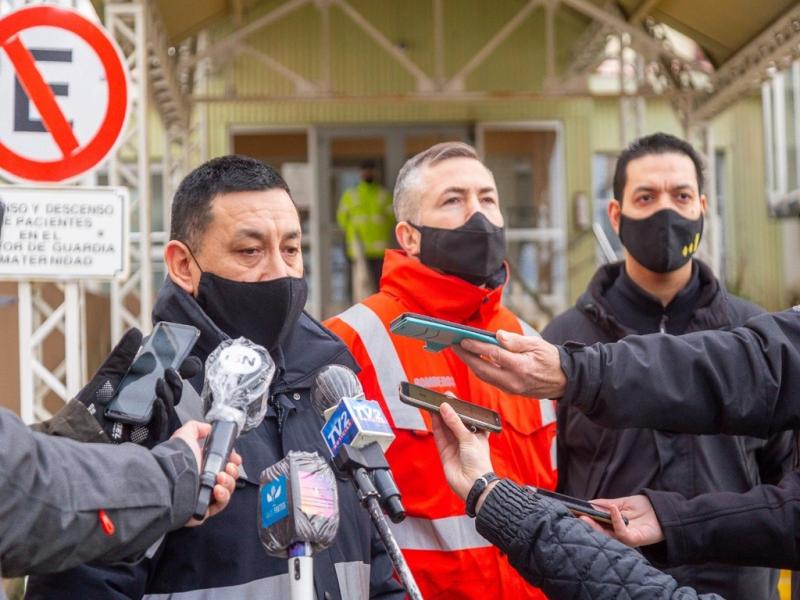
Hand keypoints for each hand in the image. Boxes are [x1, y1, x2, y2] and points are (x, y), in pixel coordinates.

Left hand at [74, 327, 201, 447]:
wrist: (70, 434)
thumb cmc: (87, 408)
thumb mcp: (106, 378)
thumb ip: (122, 357)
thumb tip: (137, 332)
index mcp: (143, 393)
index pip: (170, 381)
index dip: (183, 371)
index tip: (188, 361)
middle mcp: (148, 409)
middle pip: (173, 395)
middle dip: (178, 382)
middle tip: (174, 369)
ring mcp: (147, 426)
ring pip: (169, 409)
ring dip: (170, 394)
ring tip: (162, 380)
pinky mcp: (143, 441)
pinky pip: (159, 428)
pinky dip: (161, 413)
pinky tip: (157, 401)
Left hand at [171, 420, 241, 526]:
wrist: (170, 482)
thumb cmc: (178, 461)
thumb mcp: (185, 436)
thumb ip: (196, 428)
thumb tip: (208, 428)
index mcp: (202, 465)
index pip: (224, 464)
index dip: (232, 461)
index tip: (234, 458)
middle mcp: (203, 481)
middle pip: (229, 478)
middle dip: (232, 471)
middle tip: (227, 467)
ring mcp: (204, 495)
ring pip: (227, 491)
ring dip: (229, 483)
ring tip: (220, 478)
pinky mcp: (204, 509)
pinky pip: (220, 504)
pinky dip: (223, 496)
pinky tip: (217, 489)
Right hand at [431, 402, 493, 500]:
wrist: (473, 484)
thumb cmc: (480, 463)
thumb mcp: (469, 438)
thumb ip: (455, 422)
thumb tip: (446, 408)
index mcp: (477, 433)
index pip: (467, 416)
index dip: (459, 407)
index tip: (451, 397)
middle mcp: (465, 438)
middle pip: (454, 420)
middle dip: (447, 409)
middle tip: (440, 397)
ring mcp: (454, 444)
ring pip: (445, 426)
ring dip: (439, 415)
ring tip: (434, 403)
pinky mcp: (445, 451)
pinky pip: (439, 435)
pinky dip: (435, 424)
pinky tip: (433, 414)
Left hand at [453, 330, 565, 398]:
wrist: (565, 380)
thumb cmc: (552, 359)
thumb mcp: (537, 344)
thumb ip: (516, 341)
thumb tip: (498, 336)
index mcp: (521, 367)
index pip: (493, 355)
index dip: (476, 347)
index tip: (463, 340)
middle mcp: (514, 381)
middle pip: (483, 370)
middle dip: (466, 357)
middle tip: (454, 345)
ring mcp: (511, 388)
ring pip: (485, 377)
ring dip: (471, 364)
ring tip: (461, 350)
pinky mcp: (510, 391)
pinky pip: (491, 380)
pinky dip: (480, 370)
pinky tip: (474, 360)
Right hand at [579, 495, 663, 547]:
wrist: (662, 511)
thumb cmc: (642, 508)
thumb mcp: (619, 503)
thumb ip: (604, 504)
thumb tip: (587, 504)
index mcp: (612, 526)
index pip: (595, 525)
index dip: (585, 519)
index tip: (573, 512)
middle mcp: (616, 534)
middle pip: (598, 532)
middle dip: (586, 525)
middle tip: (576, 517)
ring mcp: (625, 538)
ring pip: (607, 535)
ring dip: (595, 526)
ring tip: (585, 516)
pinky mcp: (635, 539)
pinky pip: (622, 533)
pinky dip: (616, 520)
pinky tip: (613, 509)